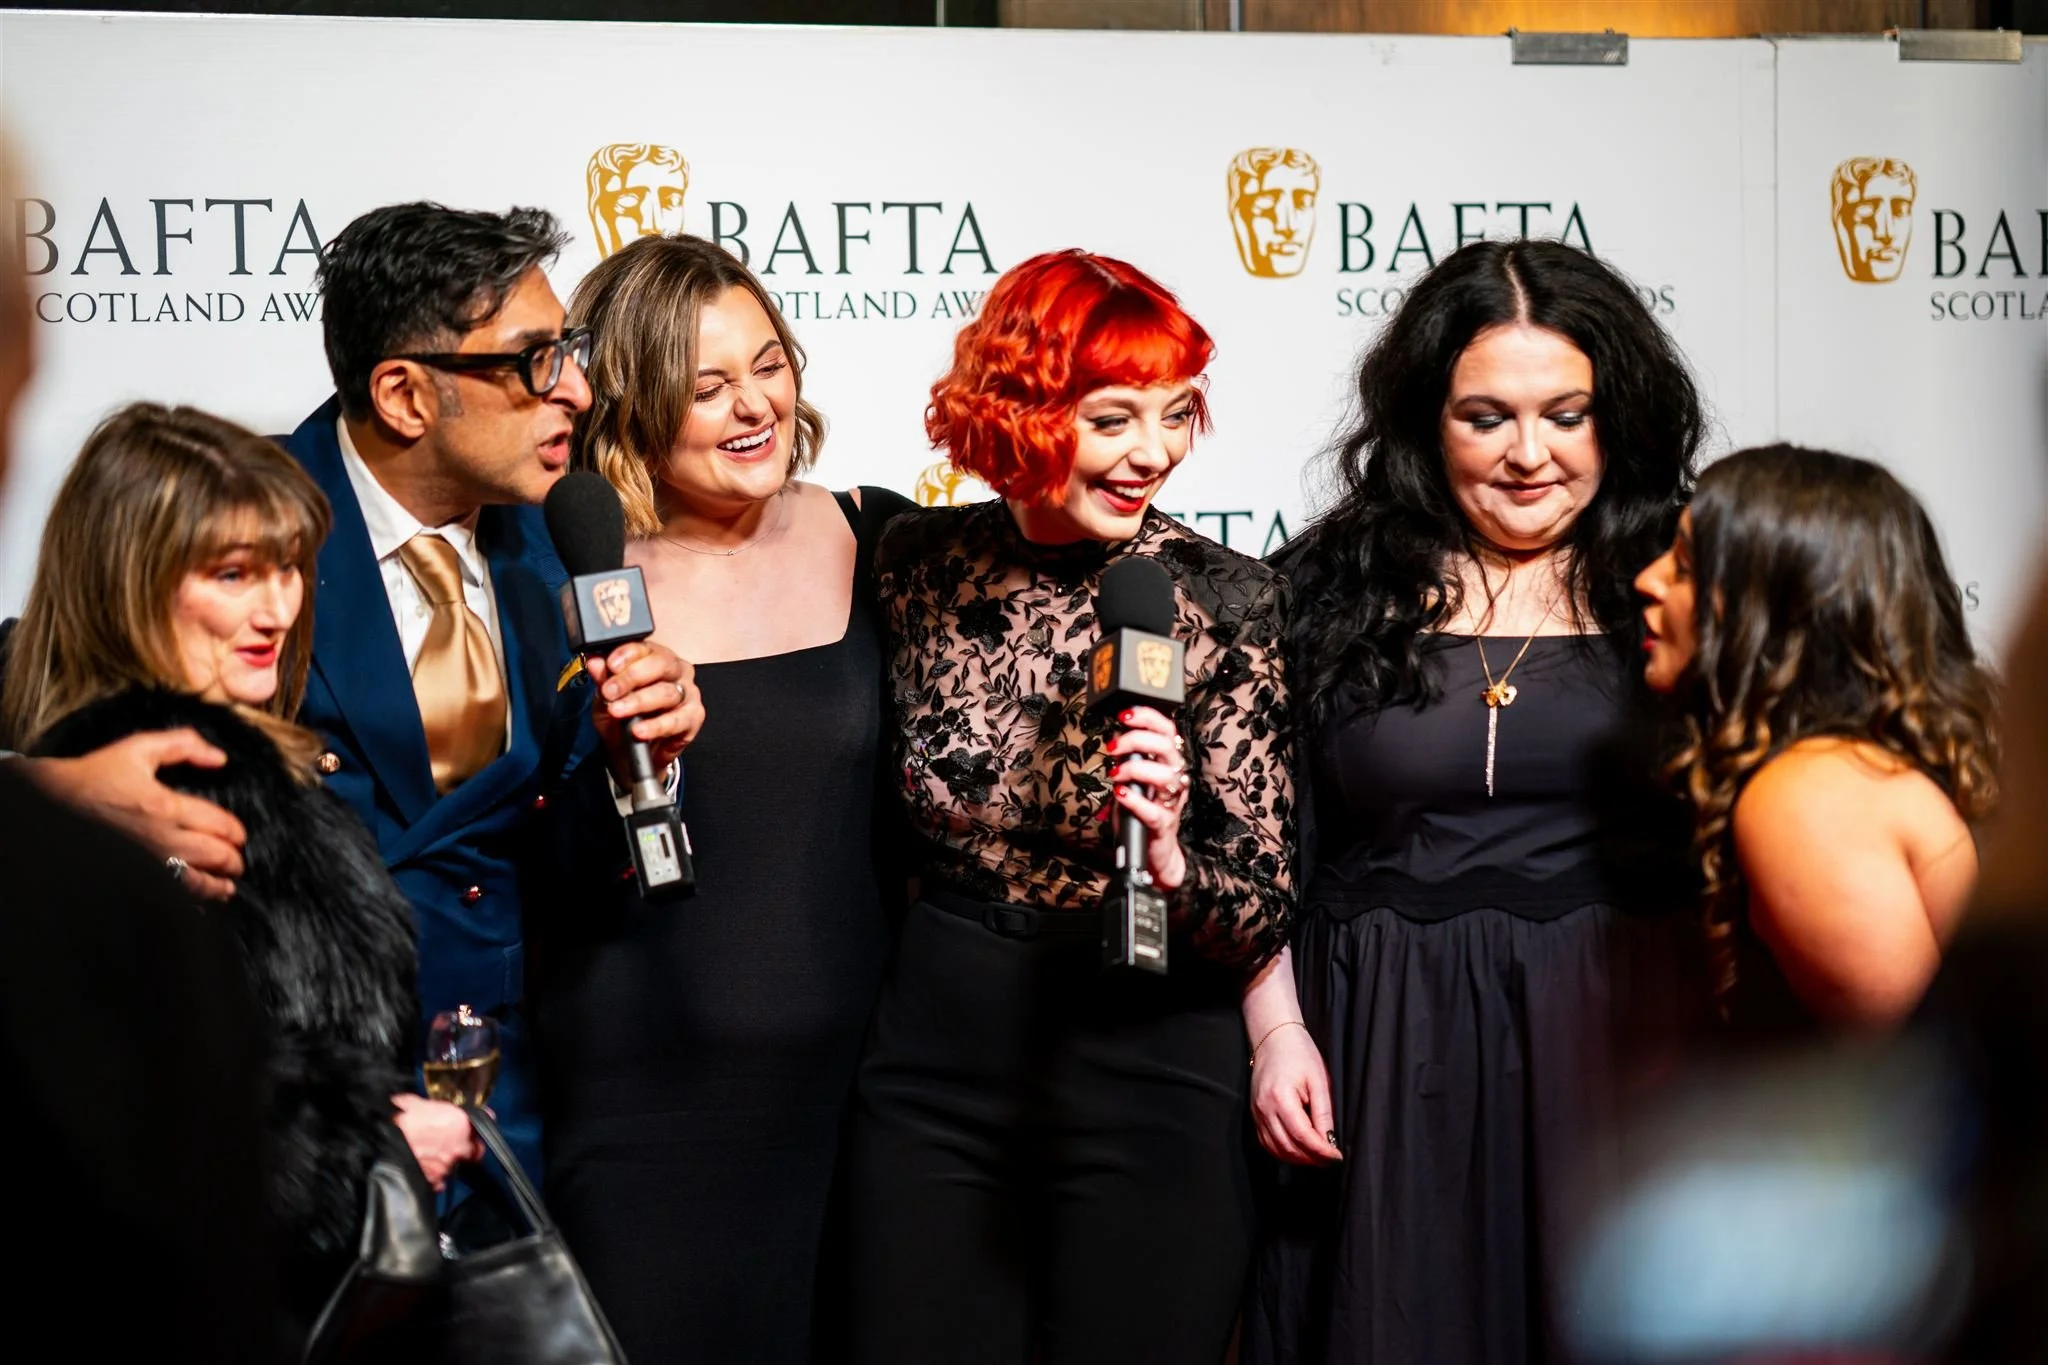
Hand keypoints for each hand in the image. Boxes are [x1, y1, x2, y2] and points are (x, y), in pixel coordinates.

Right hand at [24, 729, 245, 899]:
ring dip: (219, 886)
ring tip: (225, 887)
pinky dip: (191, 900)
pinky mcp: (134, 879)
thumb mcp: (137, 749)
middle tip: (235, 863)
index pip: (222, 826)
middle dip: (233, 862)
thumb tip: (220, 758)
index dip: (236, 833)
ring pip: (199, 884)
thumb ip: (183, 745)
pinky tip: (196, 900)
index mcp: (166, 807)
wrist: (47, 802)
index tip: (237, 836)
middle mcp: (161, 840)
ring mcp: (147, 864)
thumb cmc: (93, 776)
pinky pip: (172, 898)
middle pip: (217, 858)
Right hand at [390, 1094, 483, 1191]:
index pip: (483, 1126)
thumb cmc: (397, 1118)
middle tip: (460, 1144)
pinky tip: (425, 1170)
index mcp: (459, 1124)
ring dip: (448, 1161)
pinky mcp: (432, 1181)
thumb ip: (434, 1107)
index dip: (481, 1125)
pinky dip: (435, 1177)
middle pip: (475, 1151)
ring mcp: (446, 1167)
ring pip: (455, 1166)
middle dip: (470, 1148)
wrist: (379, 1140)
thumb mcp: (417, 1102)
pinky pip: (439, 1181)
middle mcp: (458, 1148)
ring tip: (433, 1156)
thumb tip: (432, 1106)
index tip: (481, 1124)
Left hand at [586, 641, 703, 780]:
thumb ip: (603, 680)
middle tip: (610, 691)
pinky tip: (639, 730)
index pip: (645, 647)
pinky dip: (656, 725)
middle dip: (632, 677)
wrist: (629, 754)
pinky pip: (677, 719)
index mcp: (654, 658)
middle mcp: (676, 671)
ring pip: (667, 692)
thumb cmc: (622, 720)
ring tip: (618, 711)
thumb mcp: (605, 699)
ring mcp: (688, 693)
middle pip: (661, 664)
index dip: (627, 654)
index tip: (610, 665)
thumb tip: (595, 662)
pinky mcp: (694, 717)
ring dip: (639, 702)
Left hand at [1107, 706, 1190, 890]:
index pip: (1167, 730)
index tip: (1124, 716)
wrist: (1154, 851)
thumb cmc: (1143, 811)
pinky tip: (1120, 794)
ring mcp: (1172, 802)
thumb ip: (1128, 760)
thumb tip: (1114, 737)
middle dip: (1137, 740)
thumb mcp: (1134, 780)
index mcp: (1169, 763)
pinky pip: (1153, 810)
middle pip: (1167, 747)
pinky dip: (1134, 801)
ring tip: (1115, 774)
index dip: (1148, 717)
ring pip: (1165, 776)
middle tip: (1113, 748)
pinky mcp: (1163, 824)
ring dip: (1135, 769)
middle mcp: (1176, 779)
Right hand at [1250, 1022, 1342, 1165]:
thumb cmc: (1299, 1054)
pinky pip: (1267, 1142)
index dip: (1322, 1151)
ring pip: (1276, 1149)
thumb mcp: (1319, 1081)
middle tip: (1331, 1160)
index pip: (1303, 1136)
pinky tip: (1299, 1150)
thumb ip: (1323, 1113)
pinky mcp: (1255, 1114)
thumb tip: (1330, 1141)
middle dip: (1312, 1159)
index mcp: (1281, 1098)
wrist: (1274, 1038)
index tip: (1337, 1157)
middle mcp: (1264, 1109)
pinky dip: (1283, 1151)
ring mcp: (1256, 1113)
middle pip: (1288, 1147)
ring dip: (1298, 1159)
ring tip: (1318, 1158)